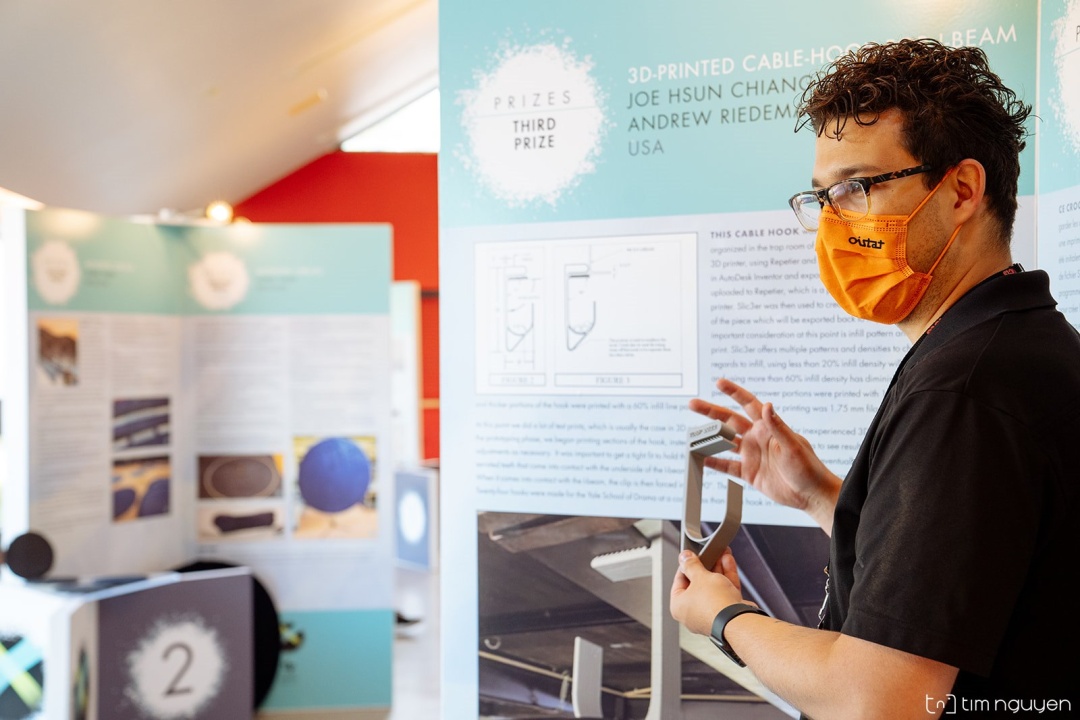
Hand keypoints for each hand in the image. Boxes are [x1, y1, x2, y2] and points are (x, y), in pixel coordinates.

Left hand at [670, 548, 745, 634]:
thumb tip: (684, 557)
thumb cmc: (714, 605)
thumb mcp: (699, 577)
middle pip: (698, 584)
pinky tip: (728, 562)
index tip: (691, 556)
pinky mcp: (727, 613)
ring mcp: (711, 614)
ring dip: (718, 569)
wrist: (738, 620)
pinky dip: (727, 577)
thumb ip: (691, 565)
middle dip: (706, 566)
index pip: (679, 581)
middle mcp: (693, 613)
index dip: (686, 566)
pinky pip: (725, 592)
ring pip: (714, 587)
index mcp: (679, 607)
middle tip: (708, 553)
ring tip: (721, 553)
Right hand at [690, 378, 840, 528]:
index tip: (719, 382)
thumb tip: (766, 406)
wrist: (810, 494)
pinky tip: (702, 459)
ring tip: (694, 434)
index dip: (734, 392)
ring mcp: (751, 455)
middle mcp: (756, 438)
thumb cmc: (808, 467)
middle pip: (729, 420)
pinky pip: (727, 466)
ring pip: (725, 442)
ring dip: (710, 437)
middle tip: (693, 404)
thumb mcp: (793, 445)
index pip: (748, 404)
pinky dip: (714, 463)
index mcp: (767, 428)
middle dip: (711, 411)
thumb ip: (777, 426)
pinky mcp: (749, 473)